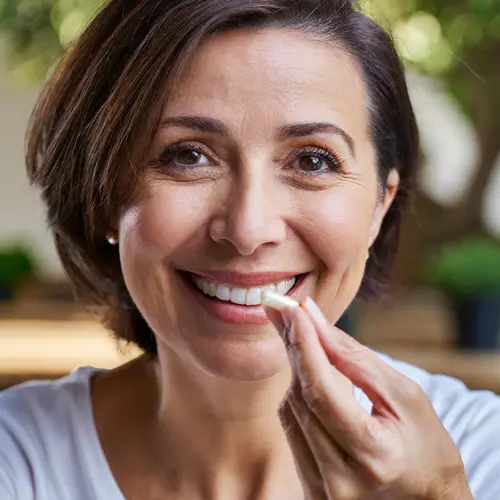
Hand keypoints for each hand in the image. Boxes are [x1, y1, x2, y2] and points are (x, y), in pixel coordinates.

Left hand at [265, 298, 472, 499]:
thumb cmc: (426, 445)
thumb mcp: (404, 396)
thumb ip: (356, 359)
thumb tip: (313, 322)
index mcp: (373, 455)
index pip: (322, 391)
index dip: (305, 346)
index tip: (295, 311)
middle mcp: (340, 479)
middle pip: (301, 398)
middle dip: (295, 349)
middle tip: (290, 313)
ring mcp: (321, 489)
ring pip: (290, 411)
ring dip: (295, 370)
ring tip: (301, 337)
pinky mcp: (310, 488)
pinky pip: (292, 428)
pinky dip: (298, 395)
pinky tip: (307, 374)